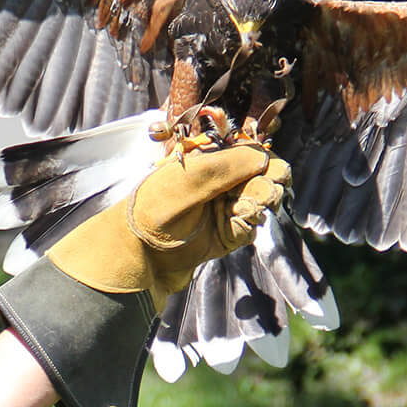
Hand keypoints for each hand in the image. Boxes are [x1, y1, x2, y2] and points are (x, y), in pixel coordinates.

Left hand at [47, 143, 291, 306]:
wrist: (139, 257)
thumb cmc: (153, 212)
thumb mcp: (186, 181)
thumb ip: (225, 167)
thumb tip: (264, 158)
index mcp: (207, 157)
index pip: (249, 149)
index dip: (263, 158)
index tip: (267, 168)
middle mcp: (220, 179)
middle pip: (265, 172)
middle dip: (267, 182)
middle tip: (254, 195)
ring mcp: (225, 205)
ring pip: (264, 198)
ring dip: (258, 204)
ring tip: (239, 211)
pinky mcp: (229, 232)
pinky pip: (253, 224)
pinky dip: (248, 225)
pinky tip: (232, 227)